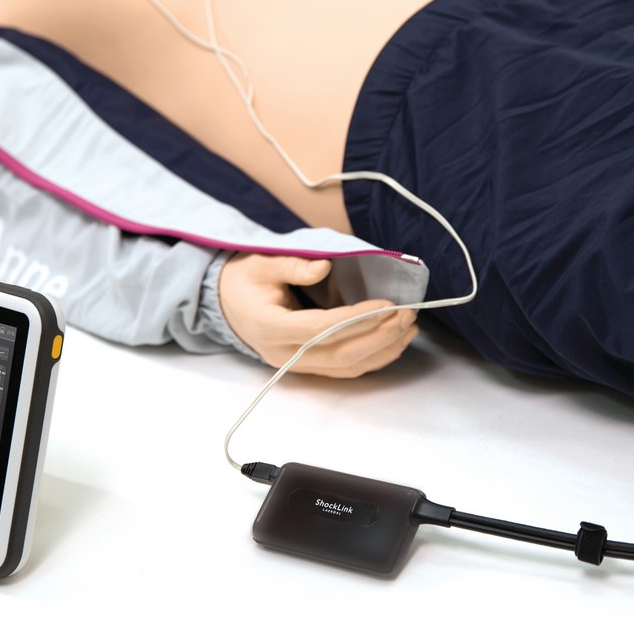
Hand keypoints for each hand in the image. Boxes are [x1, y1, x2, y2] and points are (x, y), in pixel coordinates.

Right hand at [218, 252, 418, 377]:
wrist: (224, 303)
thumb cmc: (243, 280)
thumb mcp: (261, 262)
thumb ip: (292, 265)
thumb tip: (324, 268)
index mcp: (270, 326)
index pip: (321, 328)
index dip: (357, 319)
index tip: (386, 305)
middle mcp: (284, 353)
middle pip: (340, 354)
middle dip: (379, 336)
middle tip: (407, 314)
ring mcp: (295, 364)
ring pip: (346, 367)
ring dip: (382, 350)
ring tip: (409, 329)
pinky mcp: (306, 366)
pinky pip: (344, 370)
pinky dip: (372, 358)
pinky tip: (393, 343)